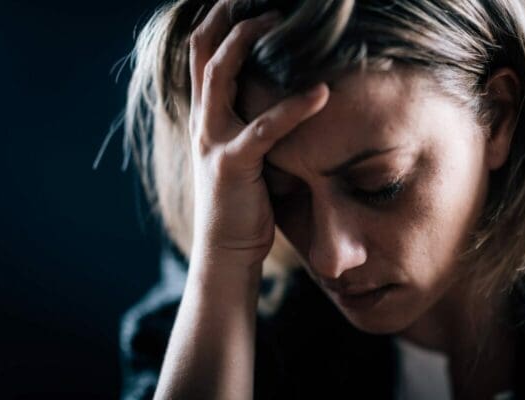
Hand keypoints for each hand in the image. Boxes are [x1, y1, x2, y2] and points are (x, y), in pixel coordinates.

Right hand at [188, 2, 328, 266]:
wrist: (226, 251)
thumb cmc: (243, 201)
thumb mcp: (241, 153)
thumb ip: (250, 123)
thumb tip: (280, 97)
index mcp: (206, 115)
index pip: (201, 53)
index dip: (217, 19)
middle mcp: (203, 120)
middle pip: (203, 49)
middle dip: (227, 13)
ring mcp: (213, 140)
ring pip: (222, 73)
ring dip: (250, 39)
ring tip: (281, 18)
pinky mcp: (233, 164)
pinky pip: (265, 128)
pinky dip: (295, 108)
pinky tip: (323, 93)